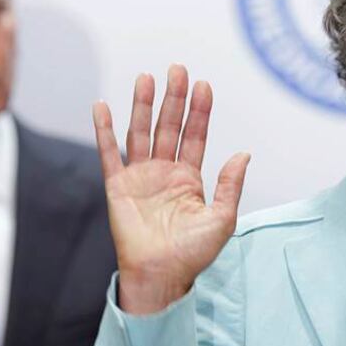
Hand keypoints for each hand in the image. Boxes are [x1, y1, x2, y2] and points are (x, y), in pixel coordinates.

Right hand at [92, 65, 249, 314]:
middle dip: (173, 99)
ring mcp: (140, 177)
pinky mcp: (117, 186)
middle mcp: (164, 172)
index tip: (203, 85)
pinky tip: (102, 107)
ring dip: (142, 106)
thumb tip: (243, 154)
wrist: (161, 275)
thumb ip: (230, 185)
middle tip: (177, 69)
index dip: (199, 111)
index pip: (195, 136)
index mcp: (189, 178)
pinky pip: (108, 153)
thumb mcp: (222, 219)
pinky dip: (104, 130)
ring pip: (141, 133)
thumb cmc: (192, 254)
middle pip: (168, 127)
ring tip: (146, 78)